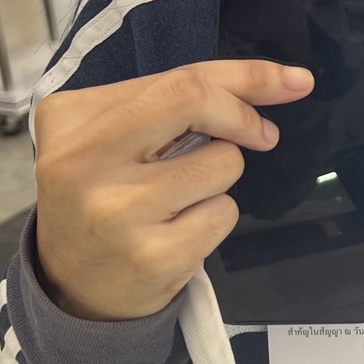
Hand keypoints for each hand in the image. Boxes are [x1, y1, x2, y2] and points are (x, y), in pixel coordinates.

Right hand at [35, 60, 312, 321]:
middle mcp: (83, 159)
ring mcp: (116, 210)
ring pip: (222, 162)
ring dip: (220, 176)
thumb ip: (179, 100)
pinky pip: (223, 213)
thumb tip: (282, 81)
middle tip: (262, 134)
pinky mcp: (150, 255)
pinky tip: (178, 231)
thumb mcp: (119, 135)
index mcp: (71, 117)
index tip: (293, 80)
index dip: (247, 75)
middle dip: (243, 114)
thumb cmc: (106, 196)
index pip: (178, 77)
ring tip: (180, 198)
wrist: (69, 288)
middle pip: (194, 100)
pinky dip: (214, 217)